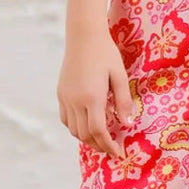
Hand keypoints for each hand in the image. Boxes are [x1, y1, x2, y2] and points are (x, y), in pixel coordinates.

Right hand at [57, 29, 135, 157]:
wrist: (83, 36)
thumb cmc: (106, 54)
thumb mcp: (120, 76)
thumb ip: (123, 102)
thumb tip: (128, 124)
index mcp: (92, 97)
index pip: (98, 131)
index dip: (108, 146)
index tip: (118, 153)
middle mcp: (76, 101)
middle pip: (84, 134)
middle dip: (98, 145)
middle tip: (111, 148)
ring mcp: (66, 98)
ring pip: (73, 129)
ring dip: (86, 138)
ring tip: (100, 139)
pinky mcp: (61, 93)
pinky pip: (66, 118)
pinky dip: (75, 127)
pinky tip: (86, 124)